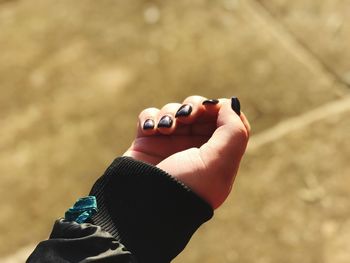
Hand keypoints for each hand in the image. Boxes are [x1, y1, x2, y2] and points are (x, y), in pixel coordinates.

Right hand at [124, 95, 249, 208]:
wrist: (144, 205)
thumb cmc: (186, 186)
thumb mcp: (219, 163)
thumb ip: (234, 131)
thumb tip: (231, 104)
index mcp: (217, 154)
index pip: (227, 120)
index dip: (221, 108)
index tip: (211, 109)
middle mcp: (195, 147)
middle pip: (200, 110)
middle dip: (194, 106)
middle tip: (187, 116)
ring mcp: (170, 143)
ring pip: (175, 110)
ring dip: (170, 113)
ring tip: (164, 129)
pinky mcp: (147, 140)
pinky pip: (150, 116)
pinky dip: (150, 118)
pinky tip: (151, 130)